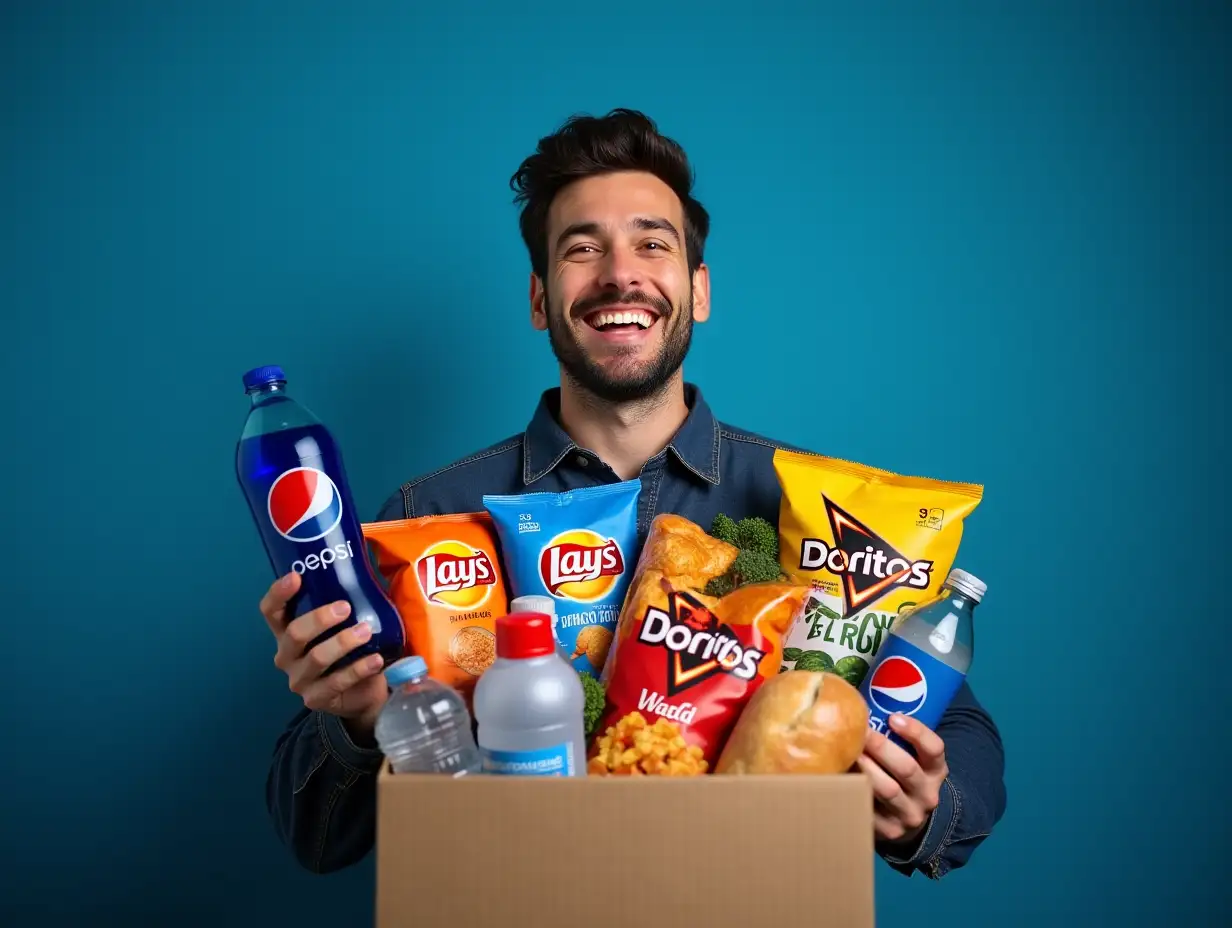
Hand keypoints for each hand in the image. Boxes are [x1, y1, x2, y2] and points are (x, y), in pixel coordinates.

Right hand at [260, 571, 388, 737]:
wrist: (363, 691)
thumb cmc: (351, 649)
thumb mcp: (343, 624)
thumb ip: (344, 600)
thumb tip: (361, 566)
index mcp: (287, 631)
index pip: (271, 611)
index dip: (279, 593)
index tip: (296, 576)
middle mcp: (287, 655)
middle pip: (294, 634)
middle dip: (319, 618)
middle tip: (345, 607)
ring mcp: (299, 679)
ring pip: (316, 658)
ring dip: (342, 642)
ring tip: (366, 631)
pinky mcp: (316, 699)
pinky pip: (337, 682)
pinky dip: (358, 669)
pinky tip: (376, 660)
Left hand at [857, 714, 947, 846]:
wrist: (910, 819)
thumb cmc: (903, 775)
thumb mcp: (914, 757)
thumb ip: (897, 737)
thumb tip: (859, 702)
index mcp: (936, 770)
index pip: (934, 749)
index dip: (916, 732)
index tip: (893, 717)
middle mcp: (927, 794)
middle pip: (906, 768)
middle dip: (880, 747)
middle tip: (858, 731)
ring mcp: (910, 815)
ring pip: (887, 790)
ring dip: (865, 768)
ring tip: (847, 752)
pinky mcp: (889, 831)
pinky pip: (869, 808)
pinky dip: (854, 790)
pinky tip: (839, 776)